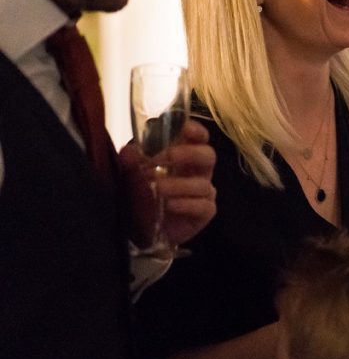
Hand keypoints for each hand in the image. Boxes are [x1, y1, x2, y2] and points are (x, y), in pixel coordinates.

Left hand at [122, 119, 215, 246]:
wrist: (142, 230)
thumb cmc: (143, 196)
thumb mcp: (131, 177)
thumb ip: (130, 163)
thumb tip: (129, 151)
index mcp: (185, 157)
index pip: (199, 138)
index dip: (197, 131)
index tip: (186, 128)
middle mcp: (199, 172)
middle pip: (208, 156)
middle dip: (188, 154)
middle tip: (163, 158)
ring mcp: (204, 193)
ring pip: (203, 184)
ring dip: (179, 184)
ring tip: (158, 188)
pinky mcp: (205, 213)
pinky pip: (203, 206)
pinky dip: (186, 204)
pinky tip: (170, 205)